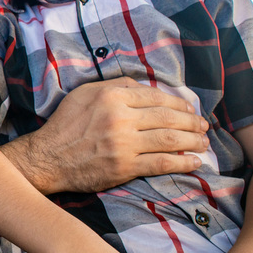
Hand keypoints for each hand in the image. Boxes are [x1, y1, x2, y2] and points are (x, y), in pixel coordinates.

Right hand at [13, 79, 208, 194]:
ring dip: (193, 141)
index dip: (179, 103)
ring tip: (204, 143)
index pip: (155, 96)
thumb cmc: (66, 124)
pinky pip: (161, 163)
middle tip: (204, 126)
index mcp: (112, 96)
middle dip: (192, 121)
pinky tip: (194, 162)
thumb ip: (115, 86)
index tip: (190, 108)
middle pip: (167, 117)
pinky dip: (182, 162)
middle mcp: (120, 117)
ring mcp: (124, 143)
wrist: (48, 158)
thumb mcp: (85, 93)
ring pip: (169, 139)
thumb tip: (144, 86)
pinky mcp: (125, 166)